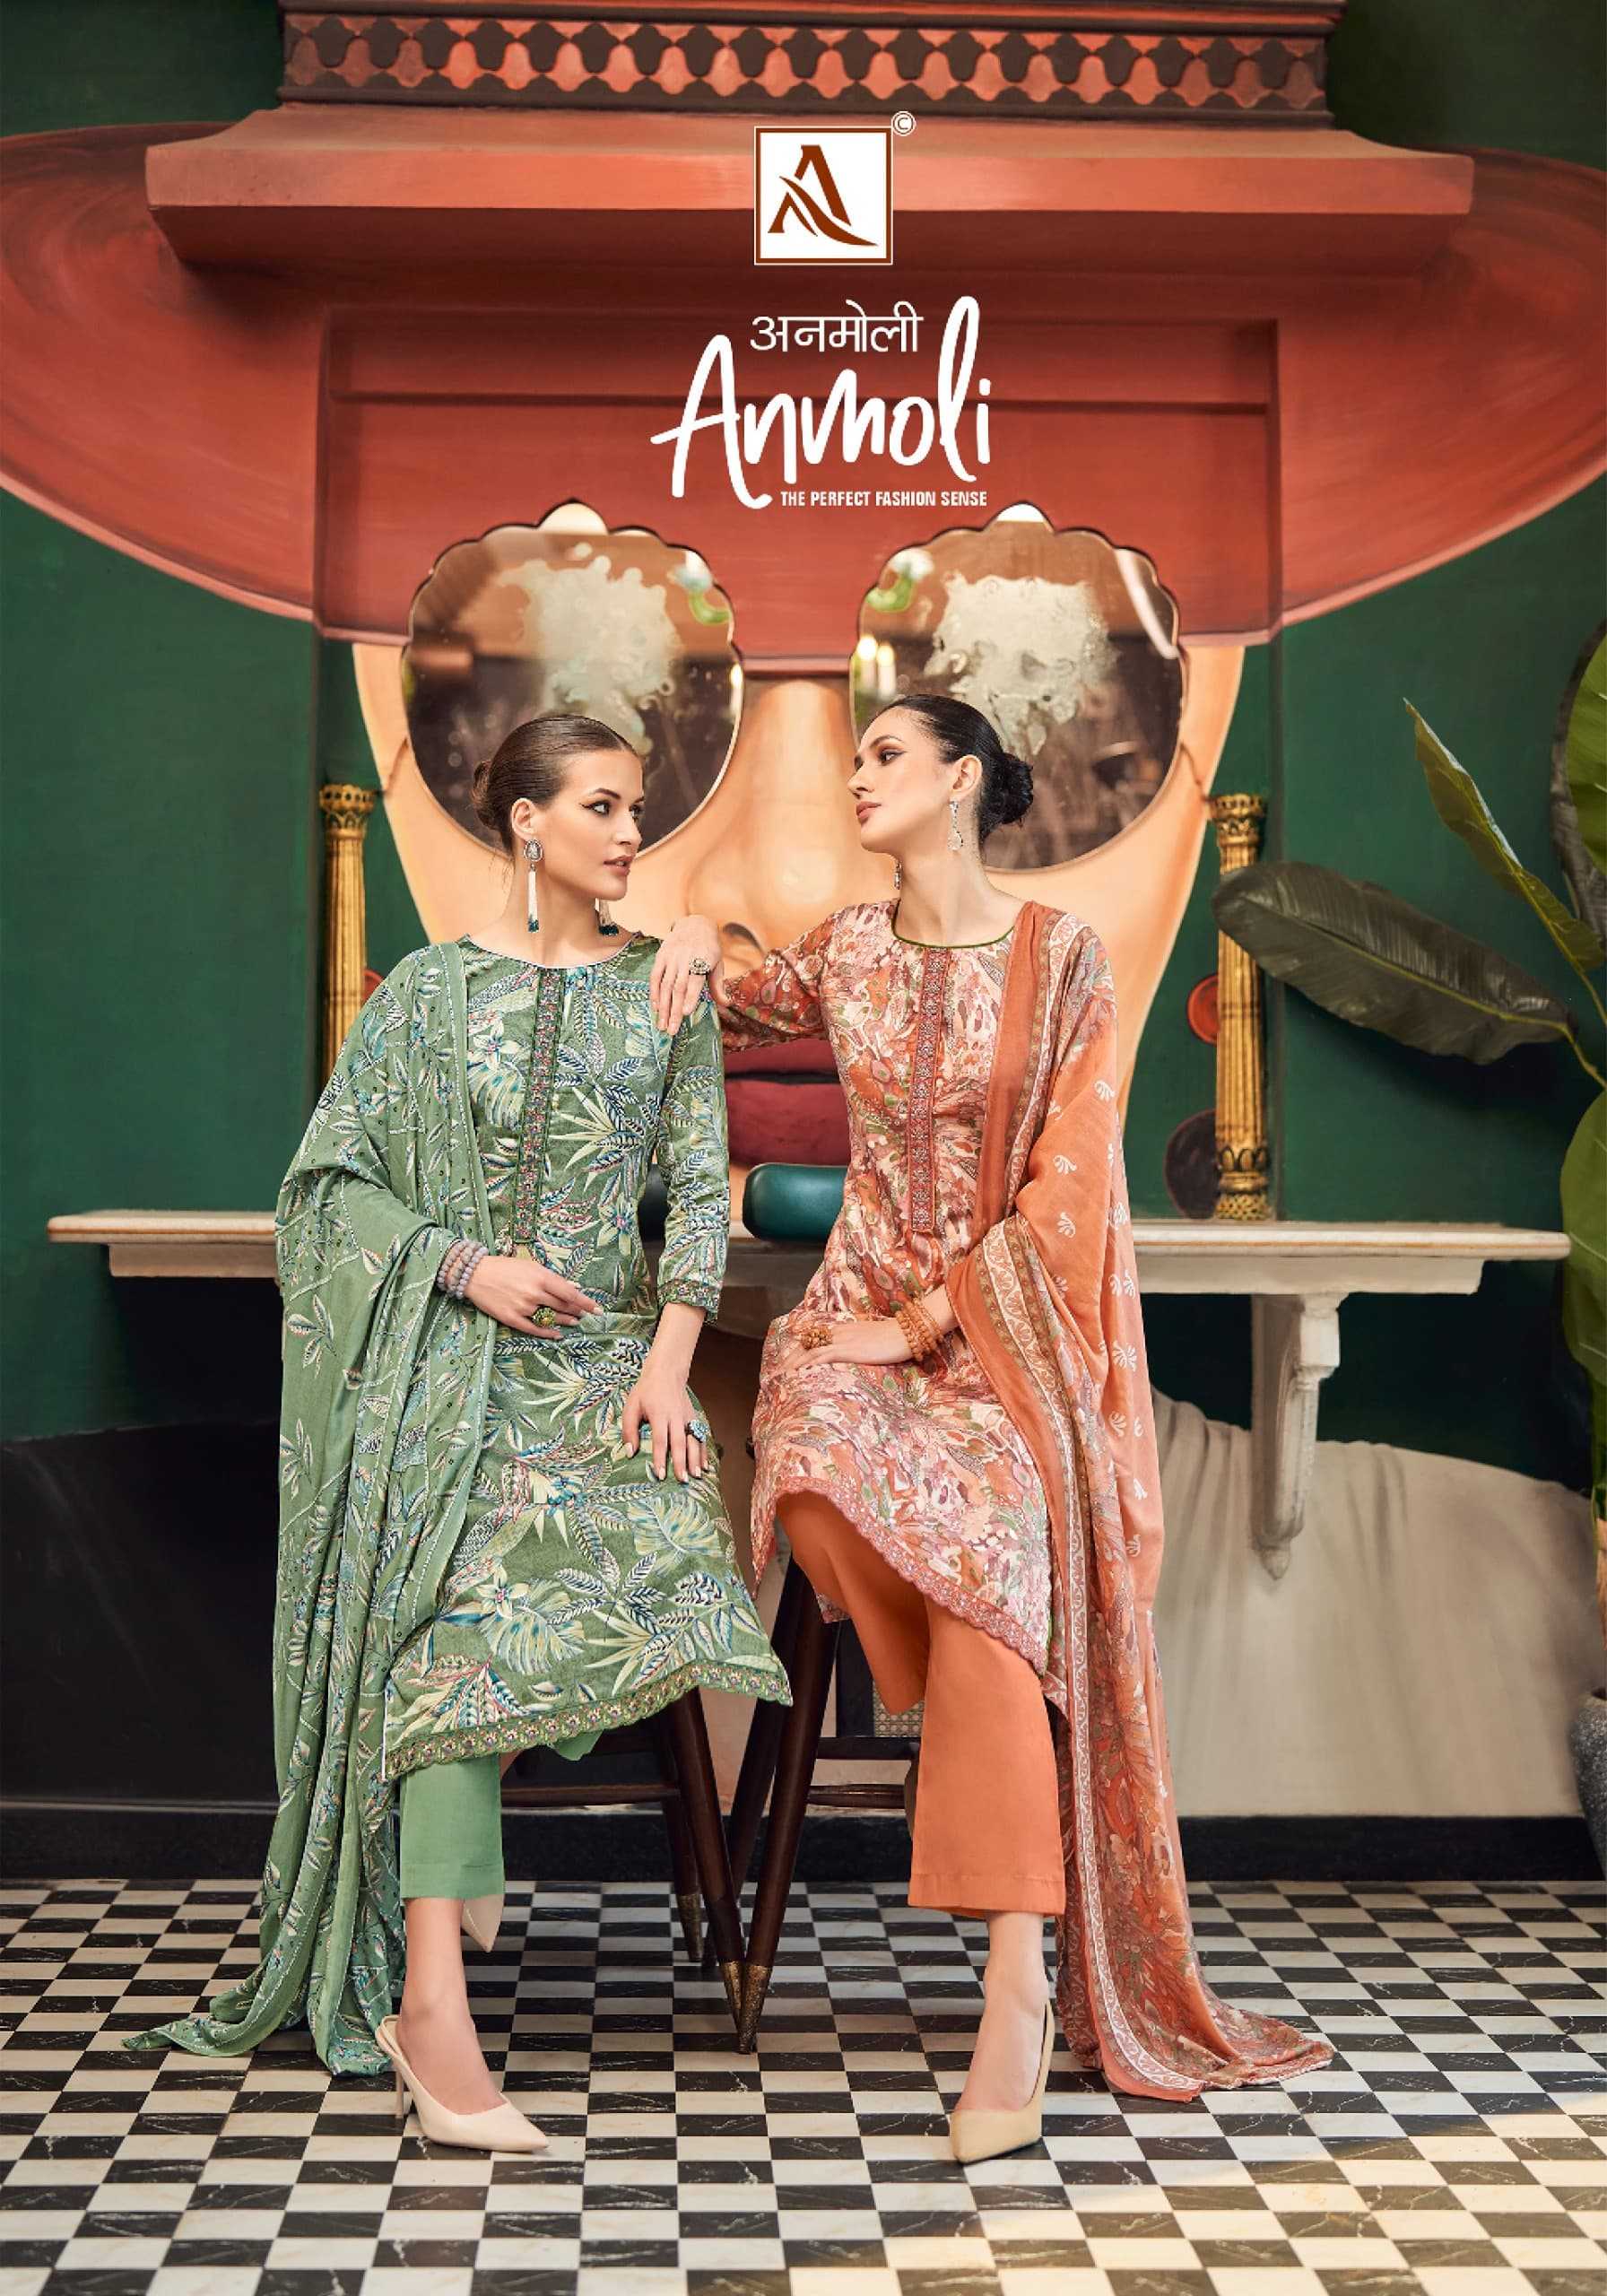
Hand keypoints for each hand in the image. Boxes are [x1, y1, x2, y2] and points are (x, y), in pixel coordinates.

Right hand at [464, 1252, 605, 1333]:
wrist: (475, 1274)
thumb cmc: (505, 1267)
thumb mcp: (531, 1266)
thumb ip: (551, 1278)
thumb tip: (573, 1288)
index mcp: (540, 1277)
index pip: (570, 1293)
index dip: (585, 1302)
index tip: (597, 1309)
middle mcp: (534, 1293)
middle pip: (563, 1307)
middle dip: (577, 1311)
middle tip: (585, 1315)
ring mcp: (523, 1307)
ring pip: (550, 1318)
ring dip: (565, 1321)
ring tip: (574, 1322)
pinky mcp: (511, 1318)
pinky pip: (533, 1329)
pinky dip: (547, 1333)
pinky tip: (556, 1334)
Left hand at [622, 1359, 709, 1481]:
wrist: (666, 1372)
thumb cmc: (646, 1391)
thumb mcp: (631, 1406)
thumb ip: (629, 1429)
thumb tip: (629, 1452)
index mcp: (659, 1414)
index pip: (660, 1439)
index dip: (660, 1458)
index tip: (660, 1474)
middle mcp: (675, 1416)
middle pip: (680, 1442)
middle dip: (681, 1462)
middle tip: (682, 1480)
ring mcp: (687, 1417)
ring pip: (693, 1440)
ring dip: (695, 1459)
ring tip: (696, 1476)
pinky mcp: (693, 1417)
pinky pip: (700, 1436)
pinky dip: (703, 1451)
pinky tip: (704, 1466)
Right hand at [650, 915, 724, 1034]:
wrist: (695, 924)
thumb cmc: (709, 948)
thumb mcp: (717, 963)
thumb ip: (718, 985)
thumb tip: (727, 1004)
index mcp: (702, 960)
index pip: (694, 982)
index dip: (689, 997)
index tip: (685, 1013)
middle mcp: (685, 959)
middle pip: (677, 988)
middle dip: (673, 1010)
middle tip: (671, 1030)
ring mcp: (671, 957)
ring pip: (665, 985)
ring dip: (663, 1007)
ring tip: (662, 1025)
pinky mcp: (661, 956)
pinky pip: (655, 977)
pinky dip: (654, 993)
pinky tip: (655, 1008)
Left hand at [776, 1316, 910, 1370]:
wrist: (907, 1332)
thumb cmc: (893, 1338)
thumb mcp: (871, 1339)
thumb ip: (858, 1345)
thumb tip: (854, 1355)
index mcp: (843, 1329)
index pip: (814, 1339)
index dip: (799, 1351)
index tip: (788, 1363)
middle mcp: (839, 1333)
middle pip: (807, 1345)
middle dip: (790, 1359)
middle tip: (777, 1373)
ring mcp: (843, 1340)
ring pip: (810, 1351)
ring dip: (793, 1364)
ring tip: (781, 1376)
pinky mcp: (849, 1349)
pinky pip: (823, 1356)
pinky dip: (808, 1364)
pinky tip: (799, 1373)